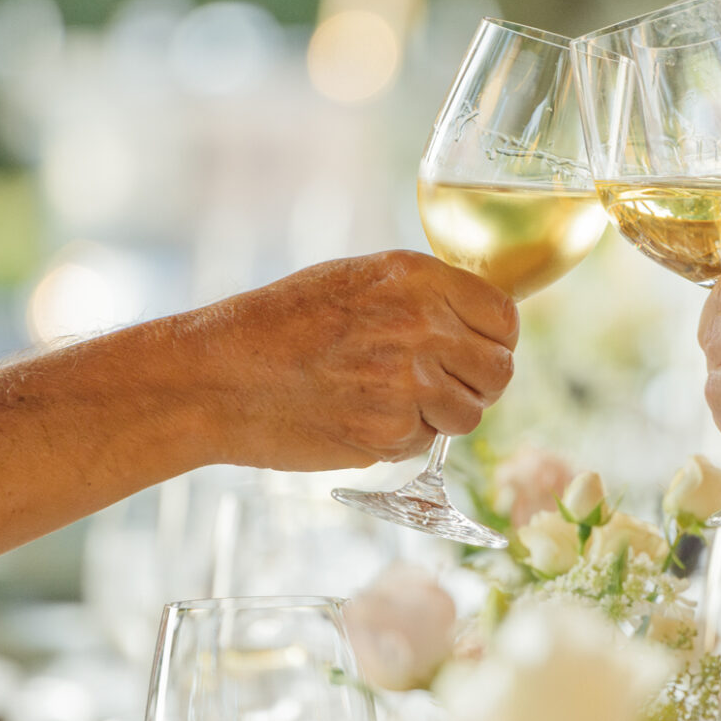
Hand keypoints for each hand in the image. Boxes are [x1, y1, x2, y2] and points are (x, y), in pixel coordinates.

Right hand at [186, 251, 517, 470]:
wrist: (217, 376)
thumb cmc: (280, 326)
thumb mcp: (354, 281)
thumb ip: (421, 296)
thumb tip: (479, 324)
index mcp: (415, 277)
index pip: (503, 316)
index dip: (497, 339)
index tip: (480, 349)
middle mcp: (420, 325)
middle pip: (499, 370)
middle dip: (479, 384)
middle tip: (444, 386)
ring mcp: (407, 382)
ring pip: (471, 414)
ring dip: (443, 417)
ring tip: (393, 401)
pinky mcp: (390, 432)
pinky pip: (427, 442)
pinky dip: (402, 439)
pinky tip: (361, 418)